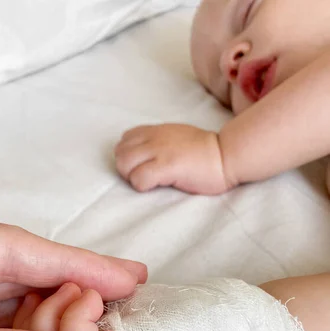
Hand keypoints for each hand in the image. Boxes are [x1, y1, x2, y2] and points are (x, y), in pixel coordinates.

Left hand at [115, 124, 229, 194]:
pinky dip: (142, 186)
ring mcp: (159, 151)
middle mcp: (154, 138)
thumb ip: (158, 141)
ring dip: (132, 177)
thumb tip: (144, 154)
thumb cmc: (205, 153)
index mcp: (156, 131)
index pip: (124, 139)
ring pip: (124, 164)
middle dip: (126, 169)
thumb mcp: (177, 137)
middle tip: (144, 177)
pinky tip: (157, 185)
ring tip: (149, 181)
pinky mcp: (166, 166)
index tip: (143, 166)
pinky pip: (138, 178)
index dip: (129, 156)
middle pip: (119, 153)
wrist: (226, 156)